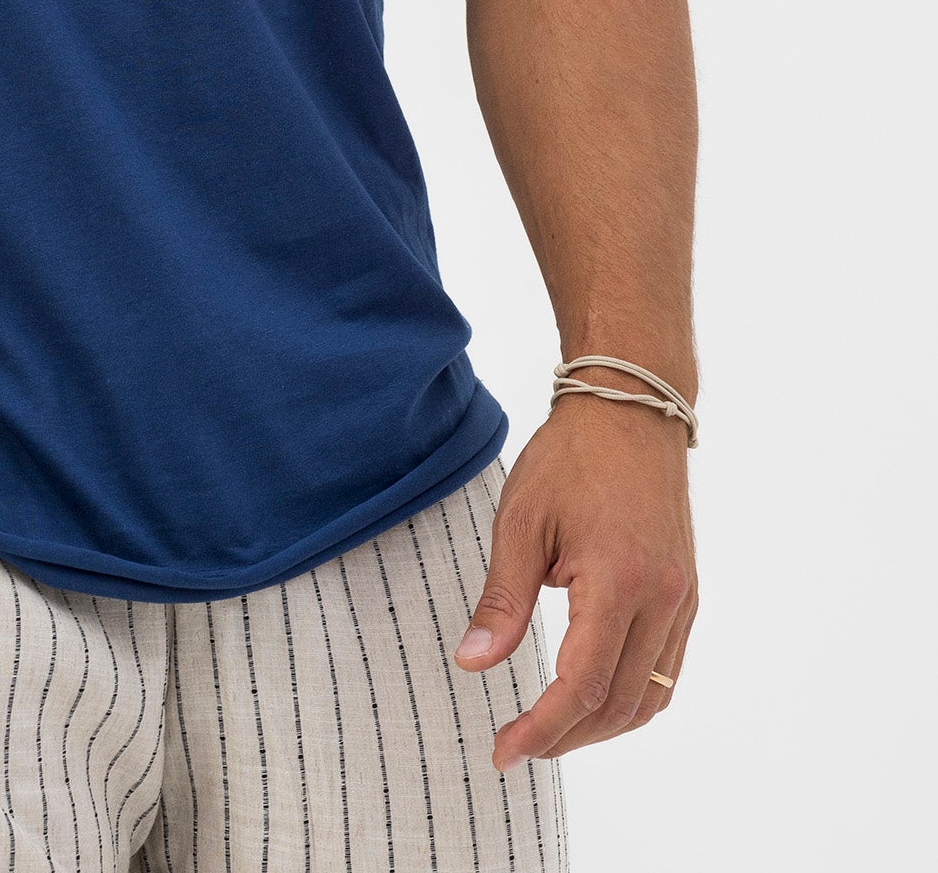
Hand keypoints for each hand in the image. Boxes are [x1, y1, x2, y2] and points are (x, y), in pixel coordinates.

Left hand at [455, 394, 696, 766]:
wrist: (631, 409)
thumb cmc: (570, 458)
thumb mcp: (521, 521)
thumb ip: (501, 599)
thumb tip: (472, 664)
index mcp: (620, 581)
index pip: (583, 686)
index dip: (542, 728)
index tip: (503, 750)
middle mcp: (662, 599)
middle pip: (621, 705)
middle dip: (567, 737)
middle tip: (517, 743)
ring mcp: (681, 599)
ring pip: (651, 696)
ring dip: (601, 725)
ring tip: (549, 729)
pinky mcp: (686, 593)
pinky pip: (666, 670)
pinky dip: (630, 696)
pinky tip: (591, 695)